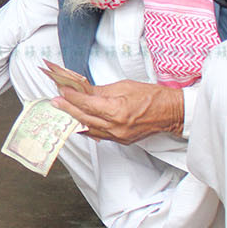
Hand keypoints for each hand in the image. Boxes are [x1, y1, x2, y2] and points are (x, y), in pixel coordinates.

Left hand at [52, 79, 183, 144]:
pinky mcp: (121, 141)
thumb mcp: (124, 86)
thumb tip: (83, 90)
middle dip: (68, 108)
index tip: (61, 90)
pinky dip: (88, 127)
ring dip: (75, 119)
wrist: (171, 113)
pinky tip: (80, 121)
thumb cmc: (152, 96)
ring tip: (64, 110)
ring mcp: (118, 136)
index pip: (87, 104)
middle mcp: (116, 126)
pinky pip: (98, 135)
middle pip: (84, 118)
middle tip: (55, 101)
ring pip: (89, 128)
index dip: (72, 97)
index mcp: (117, 110)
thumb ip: (100, 91)